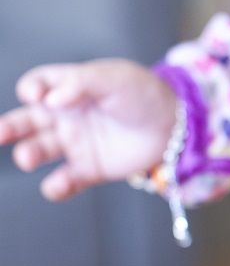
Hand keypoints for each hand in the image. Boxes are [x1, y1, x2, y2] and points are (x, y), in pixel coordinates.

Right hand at [0, 59, 177, 200]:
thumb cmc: (145, 94)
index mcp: (71, 89)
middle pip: (26, 120)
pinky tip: (58, 185)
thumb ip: (82, 82)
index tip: (36, 95)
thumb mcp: (116, 78)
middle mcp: (67, 116)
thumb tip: (50, 99)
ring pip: (39, 150)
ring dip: (28, 154)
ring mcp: (76, 143)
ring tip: (28, 157)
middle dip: (9, 126)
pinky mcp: (90, 169)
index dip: (31, 88)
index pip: (38, 85)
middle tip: (1, 133)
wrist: (176, 125)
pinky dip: (57, 186)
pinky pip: (65, 181)